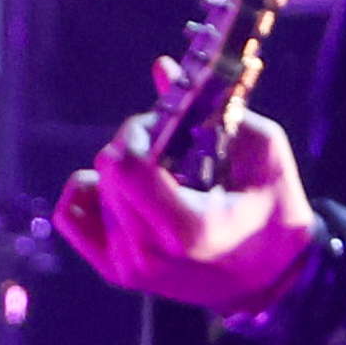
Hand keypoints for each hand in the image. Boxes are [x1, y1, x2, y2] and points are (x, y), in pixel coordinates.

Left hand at [53, 103, 318, 315]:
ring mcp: (129, 268)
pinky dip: (91, 191)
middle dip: (136, 142)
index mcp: (188, 229)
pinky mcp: (116, 271)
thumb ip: (212, 107)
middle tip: (170, 142)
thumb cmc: (273, 210)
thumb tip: (161, 67)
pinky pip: (72, 215)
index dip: (141, 131)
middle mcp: (149, 255)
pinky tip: (123, 188)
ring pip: (94, 186)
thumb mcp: (261, 150)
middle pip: (109, 170)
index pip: (125, 166)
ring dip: (122, 168)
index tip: (166, 124)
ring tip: (161, 175)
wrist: (271, 276)